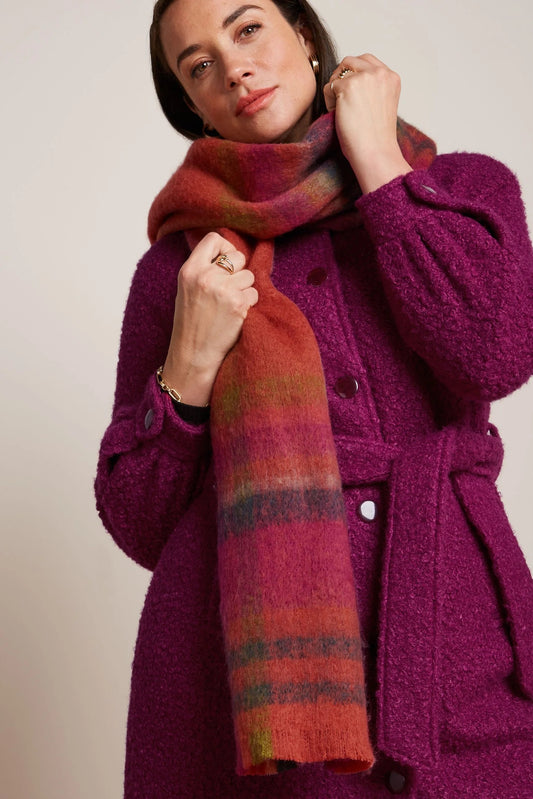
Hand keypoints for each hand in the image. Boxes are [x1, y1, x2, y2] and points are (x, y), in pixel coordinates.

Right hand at [162, 232, 257, 404]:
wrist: (193, 355)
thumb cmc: (191, 323)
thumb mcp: (187, 289)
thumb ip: (204, 269)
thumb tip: (230, 253)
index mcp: (190, 270)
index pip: (214, 239)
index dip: (225, 248)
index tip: (226, 263)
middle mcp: (206, 276)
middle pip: (238, 257)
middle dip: (239, 272)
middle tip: (229, 290)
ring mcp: (223, 290)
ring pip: (249, 276)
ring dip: (245, 290)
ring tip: (229, 306)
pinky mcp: (238, 305)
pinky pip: (254, 294)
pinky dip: (249, 305)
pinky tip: (236, 316)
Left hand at [324, 54, 411, 192]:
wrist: (375, 152)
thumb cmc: (376, 138)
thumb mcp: (382, 104)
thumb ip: (373, 88)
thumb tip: (348, 81)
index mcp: (392, 77)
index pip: (367, 61)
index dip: (354, 75)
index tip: (352, 95)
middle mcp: (380, 73)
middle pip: (350, 61)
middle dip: (342, 78)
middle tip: (342, 101)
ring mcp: (364, 77)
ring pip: (338, 73)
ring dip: (335, 90)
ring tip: (341, 111)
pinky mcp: (348, 86)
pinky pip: (328, 87)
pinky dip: (329, 102)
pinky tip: (338, 116)